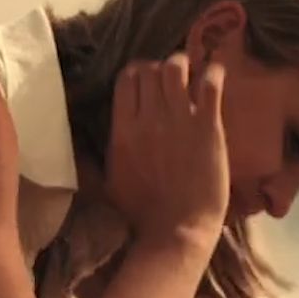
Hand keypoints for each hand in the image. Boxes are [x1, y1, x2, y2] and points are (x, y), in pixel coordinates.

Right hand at [104, 53, 229, 247]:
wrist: (176, 232)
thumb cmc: (141, 214)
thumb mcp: (108, 183)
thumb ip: (99, 156)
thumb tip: (81, 146)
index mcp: (123, 129)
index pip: (126, 78)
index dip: (138, 74)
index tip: (147, 83)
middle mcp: (149, 117)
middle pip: (151, 68)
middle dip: (160, 69)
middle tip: (172, 83)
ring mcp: (179, 119)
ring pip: (176, 67)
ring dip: (184, 65)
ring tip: (192, 78)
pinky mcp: (207, 127)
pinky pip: (210, 83)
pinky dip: (214, 73)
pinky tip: (216, 76)